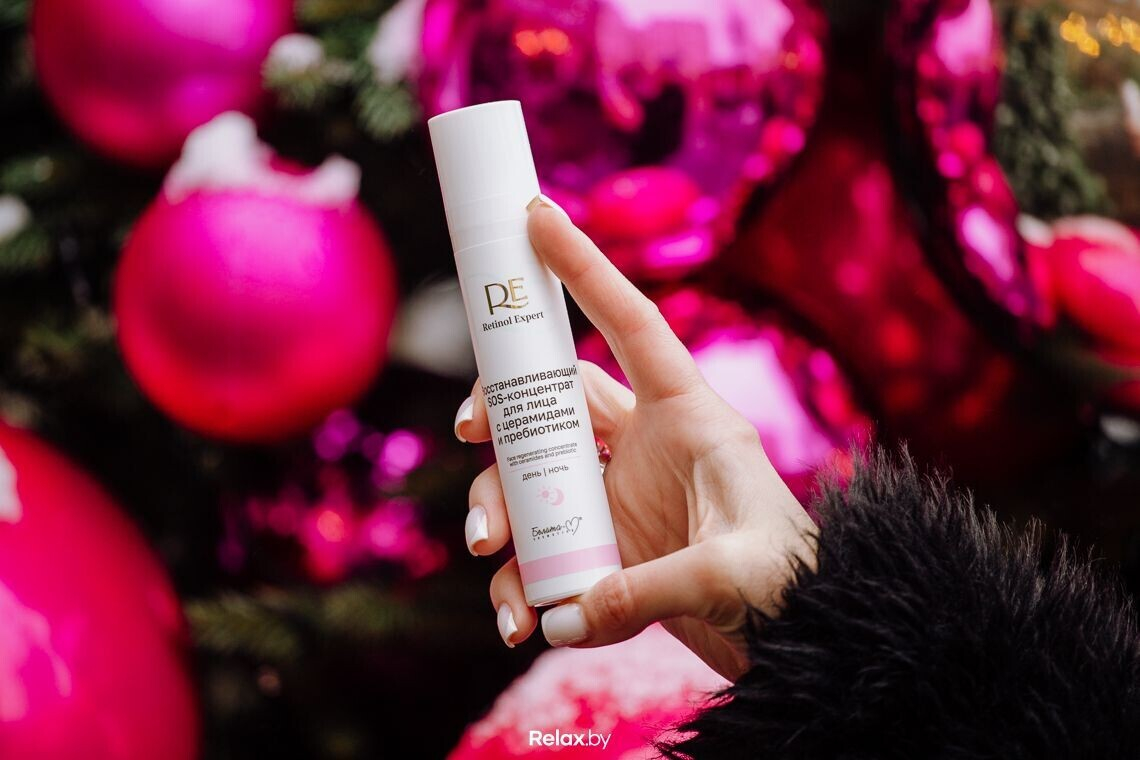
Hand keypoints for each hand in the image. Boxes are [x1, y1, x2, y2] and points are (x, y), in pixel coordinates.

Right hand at [455, 197, 815, 678]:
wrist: (800, 640)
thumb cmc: (792, 584)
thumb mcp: (734, 572)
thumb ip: (650, 586)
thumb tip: (564, 608)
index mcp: (686, 415)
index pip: (630, 324)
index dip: (586, 265)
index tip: (535, 213)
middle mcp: (642, 447)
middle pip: (552, 399)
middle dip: (502, 408)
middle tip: (472, 432)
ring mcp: (616, 498)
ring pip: (531, 474)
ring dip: (498, 507)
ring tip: (492, 557)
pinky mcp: (602, 550)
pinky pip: (541, 552)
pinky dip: (521, 584)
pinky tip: (524, 624)